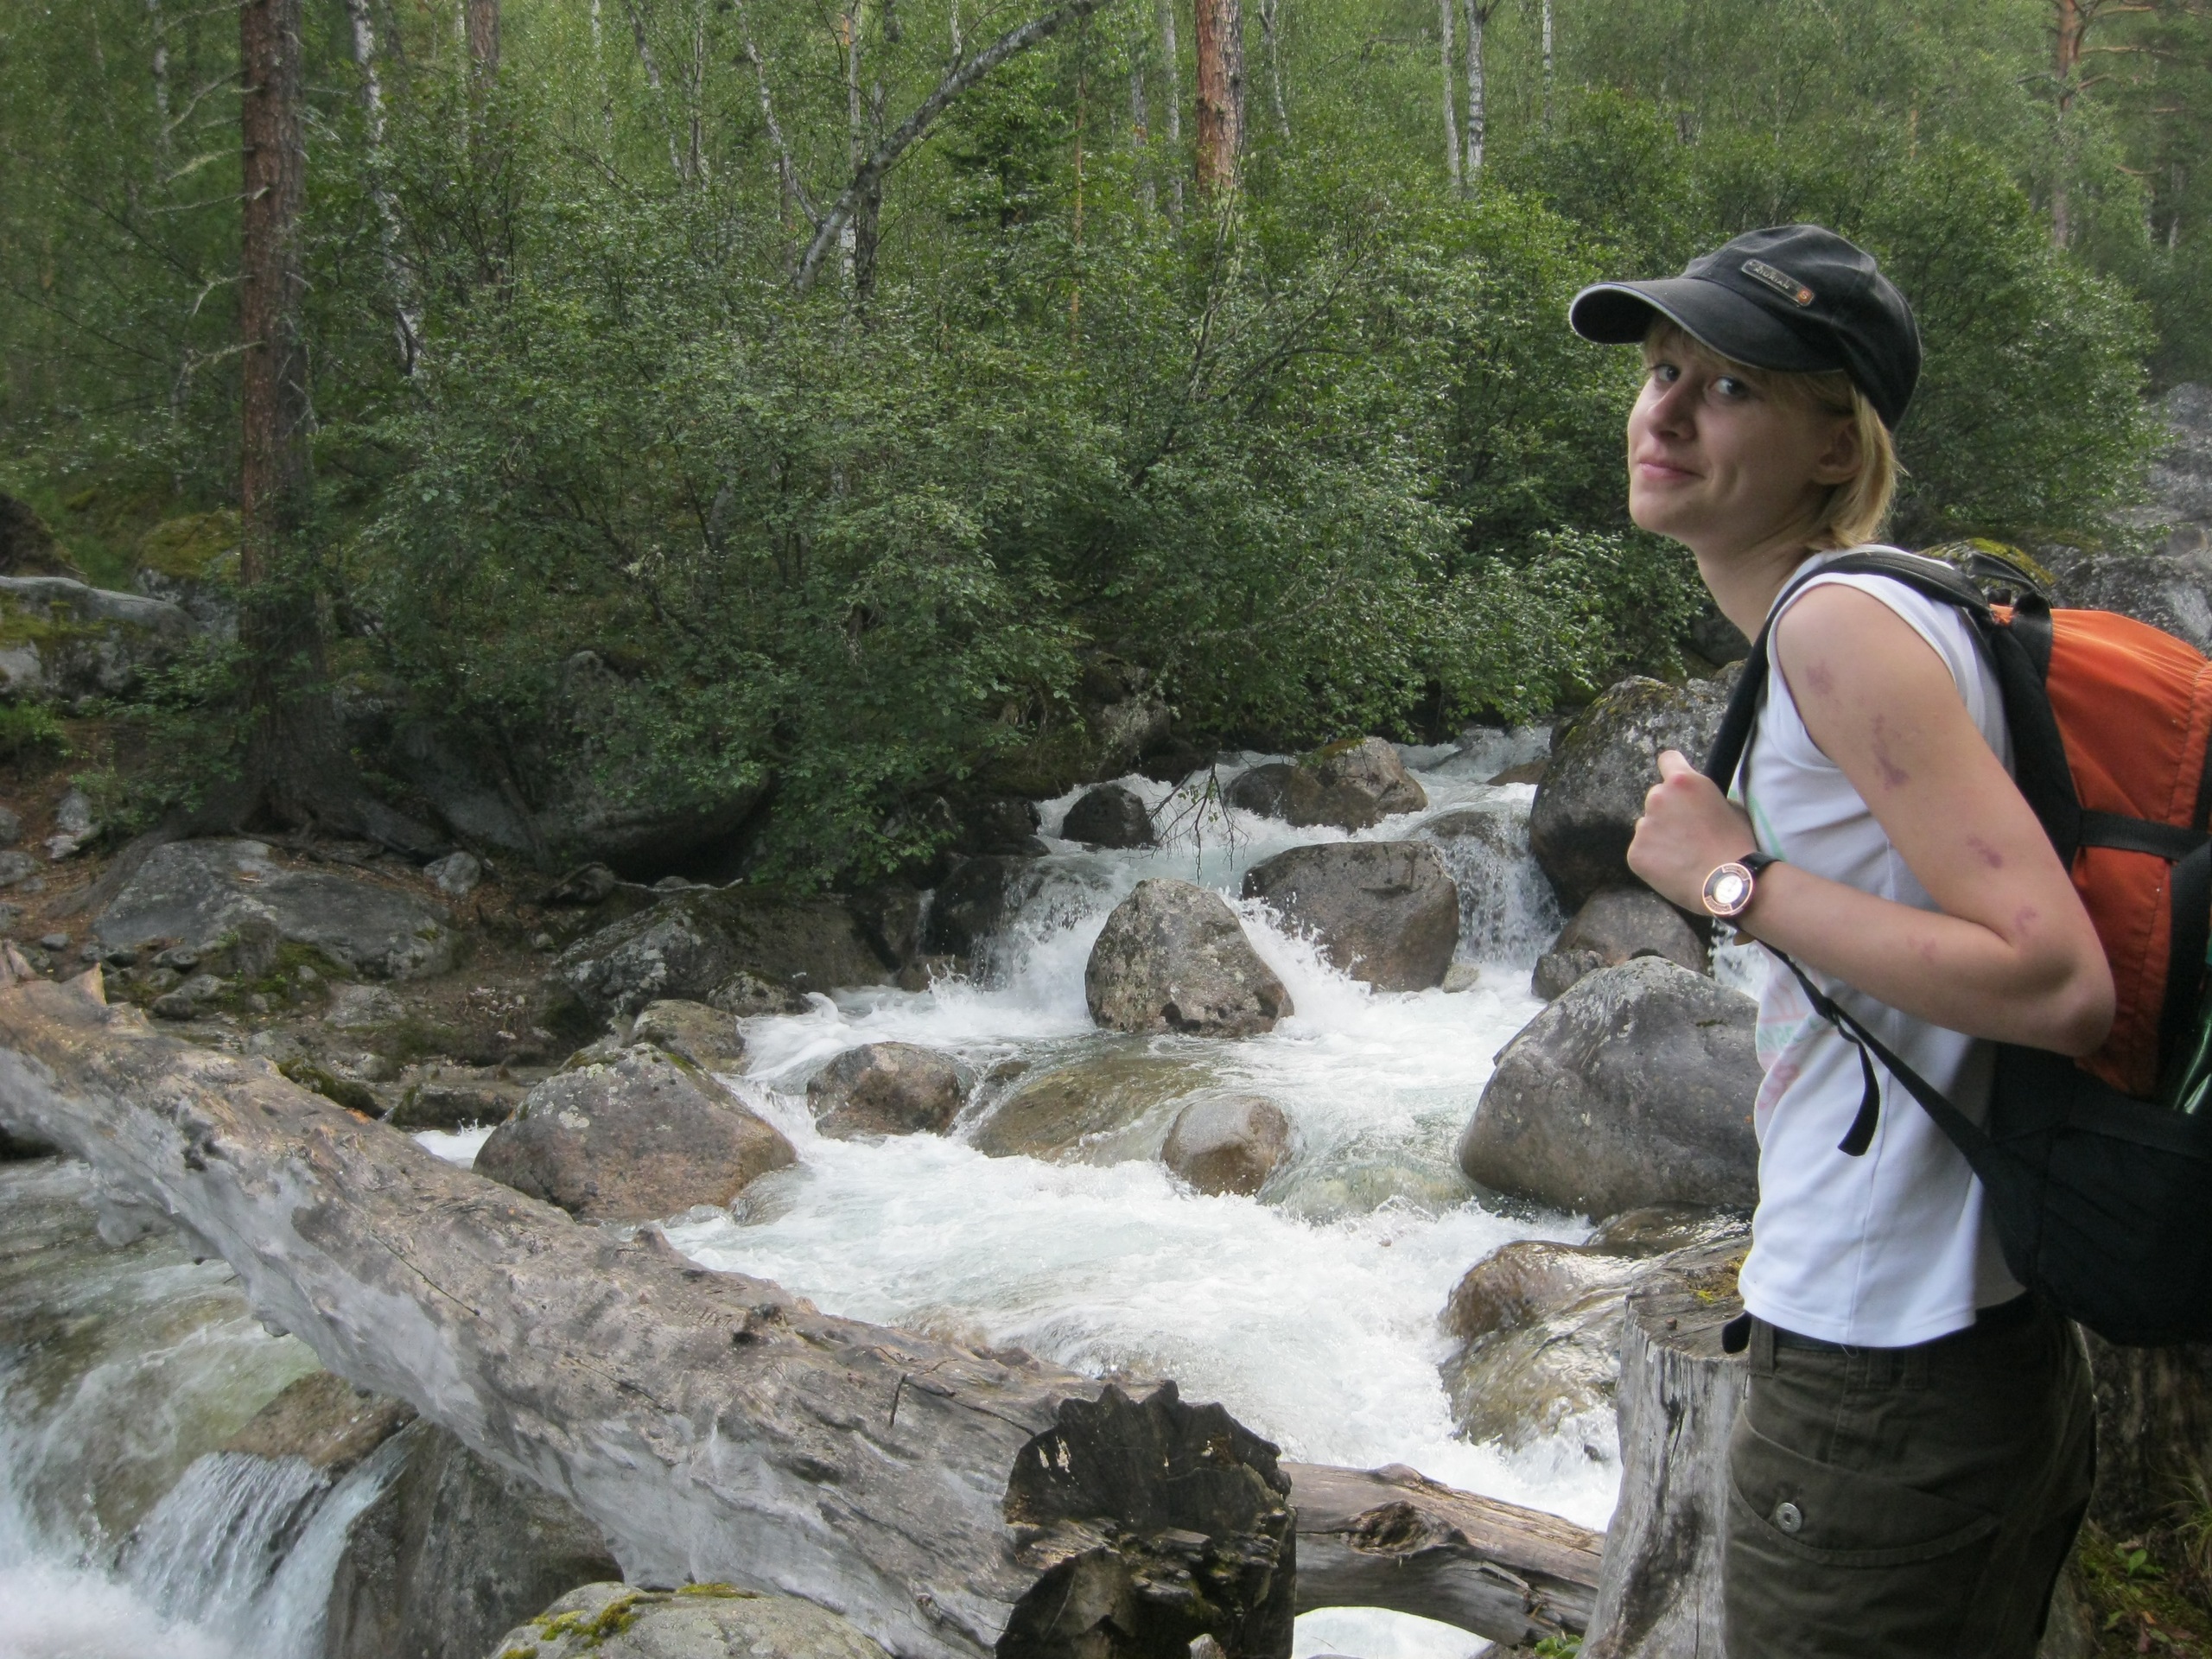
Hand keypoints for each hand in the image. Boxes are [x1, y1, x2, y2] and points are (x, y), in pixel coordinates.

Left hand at [1626, 750, 1756, 912]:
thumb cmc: (1737, 844)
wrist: (1728, 882)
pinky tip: (1673, 869)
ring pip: (1647, 825)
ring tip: (1683, 855)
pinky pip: (1642, 850)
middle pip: (1657, 797)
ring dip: (1659, 835)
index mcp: (1684, 782)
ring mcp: (1643, 825)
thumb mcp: (1730, 807)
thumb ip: (1704, 797)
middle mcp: (1658, 797)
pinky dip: (1653, 858)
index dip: (1673, 771)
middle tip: (1687, 833)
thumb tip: (1694, 801)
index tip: (1677, 784)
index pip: (1667, 760)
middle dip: (1668, 811)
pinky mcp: (1635, 852)